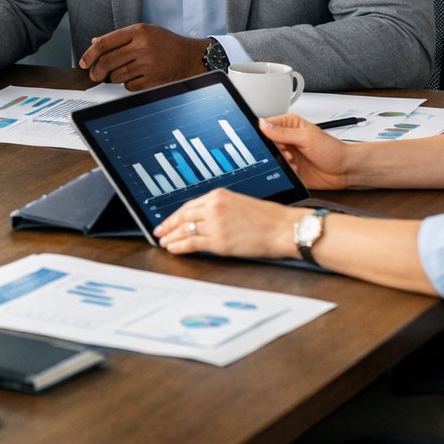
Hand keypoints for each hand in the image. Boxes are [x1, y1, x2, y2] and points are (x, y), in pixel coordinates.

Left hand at [78, 23, 205, 89]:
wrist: (191, 58)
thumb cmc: (167, 44)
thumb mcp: (145, 32)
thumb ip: (120, 37)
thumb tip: (95, 43)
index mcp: (139, 31)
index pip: (105, 42)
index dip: (90, 54)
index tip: (83, 62)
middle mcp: (143, 46)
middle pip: (108, 61)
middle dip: (97, 71)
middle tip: (95, 75)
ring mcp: (148, 64)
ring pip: (116, 76)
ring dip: (114, 78)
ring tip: (123, 72)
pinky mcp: (153, 80)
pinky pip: (129, 86)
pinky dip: (128, 84)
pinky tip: (137, 77)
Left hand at [155, 189, 298, 258]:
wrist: (284, 228)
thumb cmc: (269, 218)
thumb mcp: (240, 204)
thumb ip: (221, 209)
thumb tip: (205, 220)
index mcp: (219, 195)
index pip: (189, 205)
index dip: (176, 215)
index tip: (167, 221)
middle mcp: (214, 207)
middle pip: (183, 216)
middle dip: (168, 225)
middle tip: (159, 232)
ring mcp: (215, 224)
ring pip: (185, 230)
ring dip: (172, 237)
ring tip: (164, 243)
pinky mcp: (219, 242)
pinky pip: (192, 243)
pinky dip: (180, 246)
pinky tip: (173, 249)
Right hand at [257, 114, 356, 190]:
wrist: (344, 170)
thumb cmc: (332, 150)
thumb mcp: (306, 137)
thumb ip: (283, 132)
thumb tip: (262, 124)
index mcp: (289, 125)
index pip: (267, 125)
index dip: (265, 134)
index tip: (272, 141)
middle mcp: (287, 139)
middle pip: (266, 143)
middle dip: (274, 150)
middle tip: (286, 152)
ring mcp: (288, 155)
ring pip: (271, 158)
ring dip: (280, 161)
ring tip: (293, 161)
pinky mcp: (289, 169)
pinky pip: (278, 171)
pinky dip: (284, 171)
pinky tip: (295, 169)